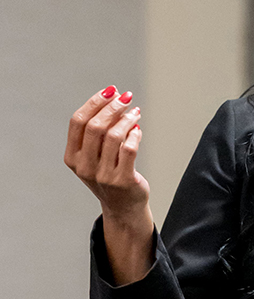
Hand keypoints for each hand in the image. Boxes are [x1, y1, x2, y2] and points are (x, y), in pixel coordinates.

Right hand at [64, 85, 154, 283]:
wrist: (123, 208)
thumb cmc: (109, 176)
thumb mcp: (94, 157)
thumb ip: (96, 133)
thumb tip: (113, 100)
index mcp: (72, 158)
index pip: (78, 122)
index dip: (94, 102)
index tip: (110, 90)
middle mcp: (84, 167)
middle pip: (95, 127)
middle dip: (112, 107)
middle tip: (126, 97)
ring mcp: (103, 175)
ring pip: (114, 136)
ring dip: (127, 119)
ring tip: (136, 112)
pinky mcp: (123, 180)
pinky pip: (129, 149)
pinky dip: (135, 134)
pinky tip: (138, 129)